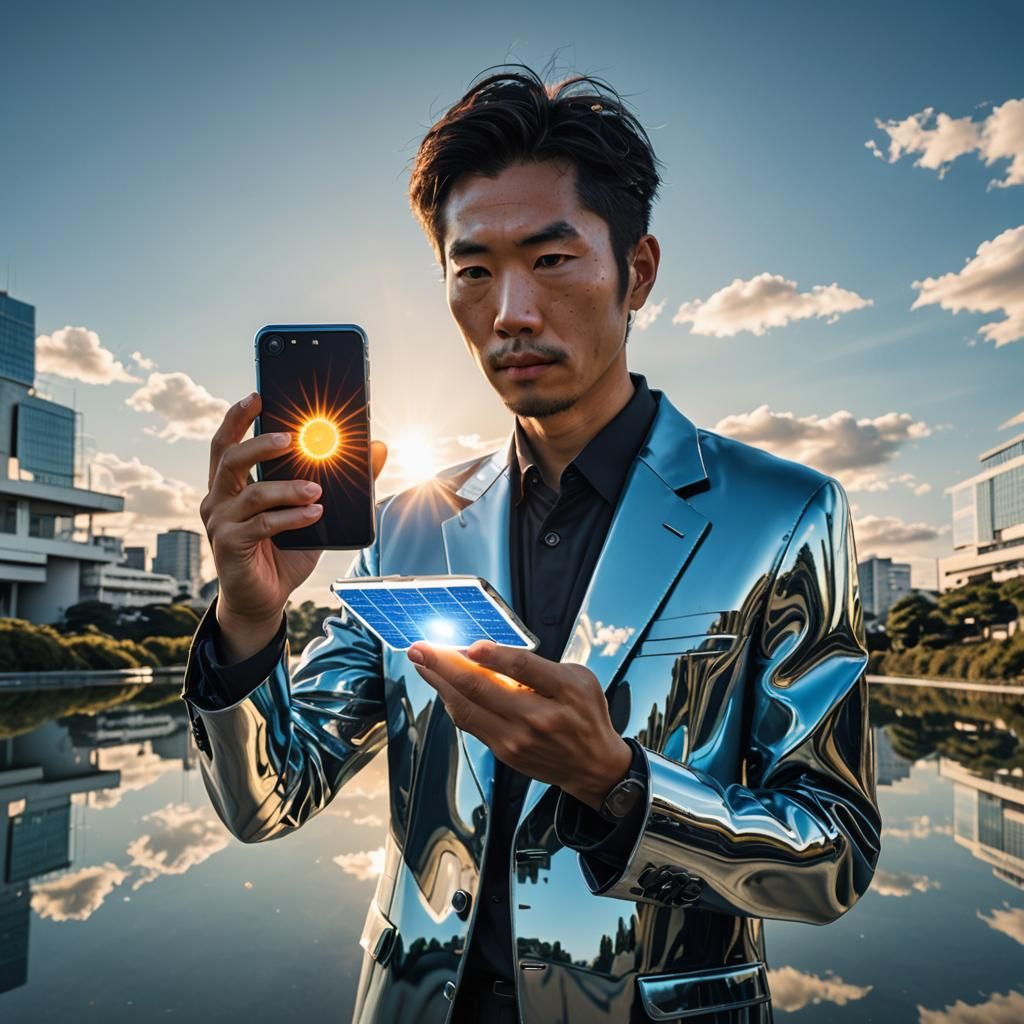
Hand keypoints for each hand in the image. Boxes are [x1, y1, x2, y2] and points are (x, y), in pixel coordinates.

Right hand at [200, 392, 387, 650]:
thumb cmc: (285, 550)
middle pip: (230, 457)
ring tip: (318, 489)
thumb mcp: (315, 510)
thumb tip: (378, 447)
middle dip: (260, 443)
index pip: (227, 441)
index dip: (238, 417)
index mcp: (232, 483)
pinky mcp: (229, 546)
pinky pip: (262, 524)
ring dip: (287, 487)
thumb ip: (343, 478)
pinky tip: (314, 514)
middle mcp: (219, 498)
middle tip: (291, 438)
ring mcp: (221, 522)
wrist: (264, 599)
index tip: (258, 395)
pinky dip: (291, 517)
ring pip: (251, 492)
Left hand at [407, 640, 630, 809]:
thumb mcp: (580, 678)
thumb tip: (492, 654)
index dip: (493, 655)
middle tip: (422, 648)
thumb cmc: (585, 716)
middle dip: (445, 664)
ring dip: (439, 683)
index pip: (523, 669)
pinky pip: (470, 724)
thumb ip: (540, 666)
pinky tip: (441, 685)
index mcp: (564, 692)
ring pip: (467, 708)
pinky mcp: (504, 752)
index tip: (470, 644)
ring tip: (422, 662)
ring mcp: (517, 740)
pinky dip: (452, 701)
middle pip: (481, 688)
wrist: (592, 766)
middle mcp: (538, 718)